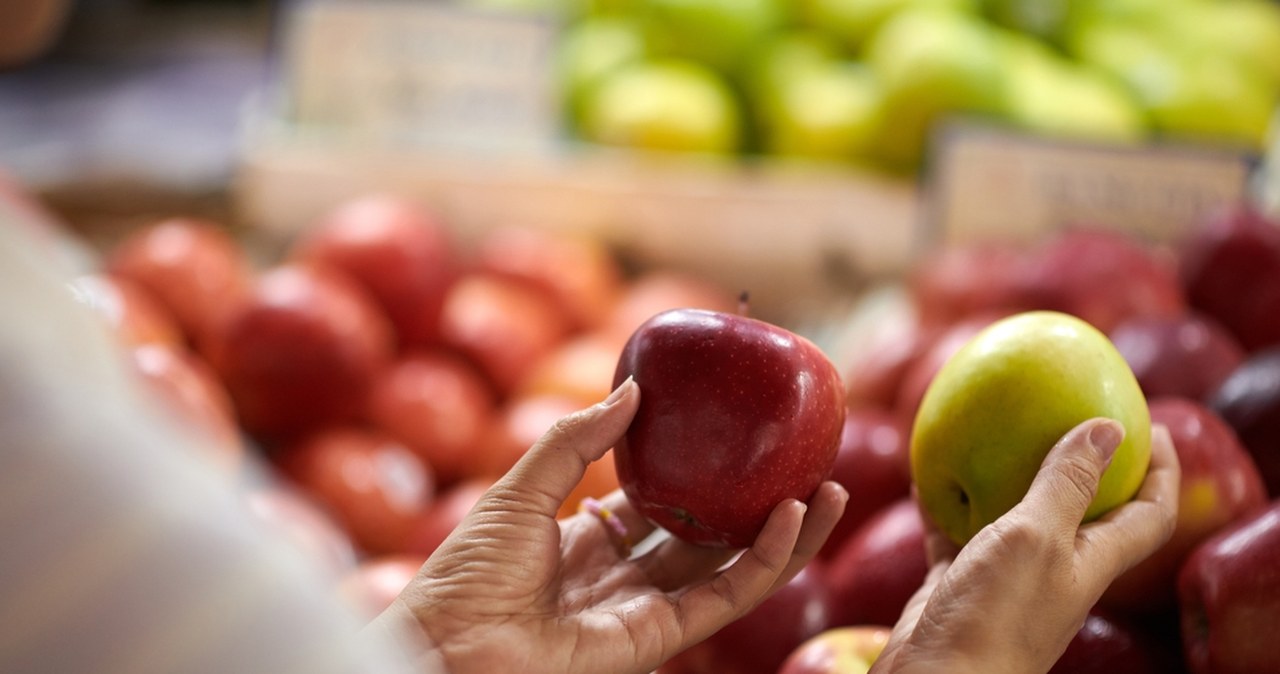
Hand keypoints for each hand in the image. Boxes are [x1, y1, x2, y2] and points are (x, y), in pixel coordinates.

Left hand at [371, 378, 848, 673]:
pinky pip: (725, 596)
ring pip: (732, 569)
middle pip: (710, 538)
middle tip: (804, 464)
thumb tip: (633, 389)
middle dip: (759, 505)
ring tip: (828, 489)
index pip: (662, 505)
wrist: (447, 645)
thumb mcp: (519, 488)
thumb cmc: (465, 573)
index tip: (740, 440)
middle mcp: (626, 575)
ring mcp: (647, 608)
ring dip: (785, 533)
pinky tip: (790, 517)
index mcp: (589, 541)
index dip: (703, 477)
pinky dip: (764, 560)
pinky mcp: (660, 637)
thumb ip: (575, 440)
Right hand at [873, 418, 1179, 673]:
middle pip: (1085, 511)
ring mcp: (1006, 578)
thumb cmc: (996, 615)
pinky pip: (956, 533)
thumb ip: (1067, 484)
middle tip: (1070, 414)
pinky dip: (945, 504)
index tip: (1156, 426)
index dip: (1162, 472)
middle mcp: (1055, 569)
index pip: (1149, 514)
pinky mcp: (961, 584)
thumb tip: (1109, 426)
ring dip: (1008, 477)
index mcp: (1091, 562)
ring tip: (995, 432)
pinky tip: (925, 476)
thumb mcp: (1037, 538)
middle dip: (1086, 465)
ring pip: (1016, 517)